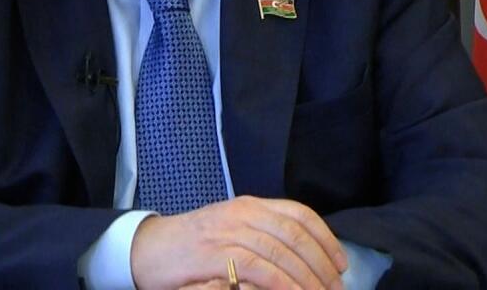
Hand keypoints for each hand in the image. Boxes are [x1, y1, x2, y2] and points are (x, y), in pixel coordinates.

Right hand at [130, 196, 347, 289]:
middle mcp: (241, 213)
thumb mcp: (228, 229)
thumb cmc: (189, 246)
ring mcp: (228, 232)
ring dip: (307, 278)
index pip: (298, 213)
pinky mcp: (216, 254)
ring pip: (282, 252)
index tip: (341, 263)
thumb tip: (299, 255)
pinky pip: (260, 268)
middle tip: (335, 288)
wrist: (145, 250)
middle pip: (296, 234)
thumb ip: (259, 234)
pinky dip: (284, 284)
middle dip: (322, 264)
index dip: (325, 238)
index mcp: (248, 205)